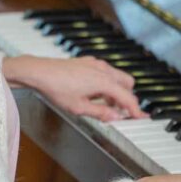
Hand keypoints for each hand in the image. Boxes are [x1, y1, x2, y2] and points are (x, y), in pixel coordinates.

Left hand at [2, 55, 149, 121]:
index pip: (127, 98)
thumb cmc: (57, 88)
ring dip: (117, 91)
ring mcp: (96, 64)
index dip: (135, 111)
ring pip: (117, 77)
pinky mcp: (89, 62)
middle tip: (121, 113)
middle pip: (128, 84)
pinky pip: (106, 72)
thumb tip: (115, 117)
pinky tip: (95, 93)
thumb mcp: (79, 107)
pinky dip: (107, 83)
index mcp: (104, 82)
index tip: (140, 118)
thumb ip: (100, 112)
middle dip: (127, 98)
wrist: (40, 72)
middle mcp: (103, 70)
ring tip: (105, 105)